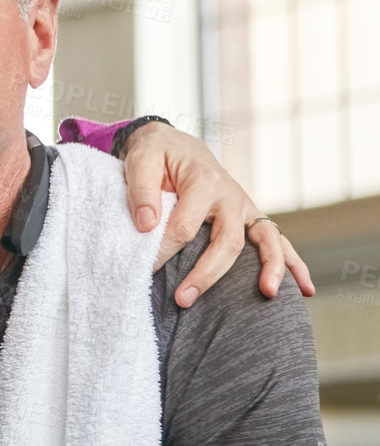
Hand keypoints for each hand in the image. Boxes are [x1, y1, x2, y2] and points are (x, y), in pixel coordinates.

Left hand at [120, 122, 313, 306]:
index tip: (144, 269)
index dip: (163, 252)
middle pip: (228, 242)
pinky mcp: (251, 218)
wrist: (176, 146)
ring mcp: (246, 208)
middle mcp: (231, 196)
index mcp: (204, 182)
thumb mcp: (140, 161)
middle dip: (206, 274)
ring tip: (266, 294)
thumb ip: (141, 192)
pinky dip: (292, 264)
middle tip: (182, 300)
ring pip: (266, 241)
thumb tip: (146, 226)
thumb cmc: (157, 155)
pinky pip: (277, 242)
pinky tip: (305, 289)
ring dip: (269, 268)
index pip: (184, 227)